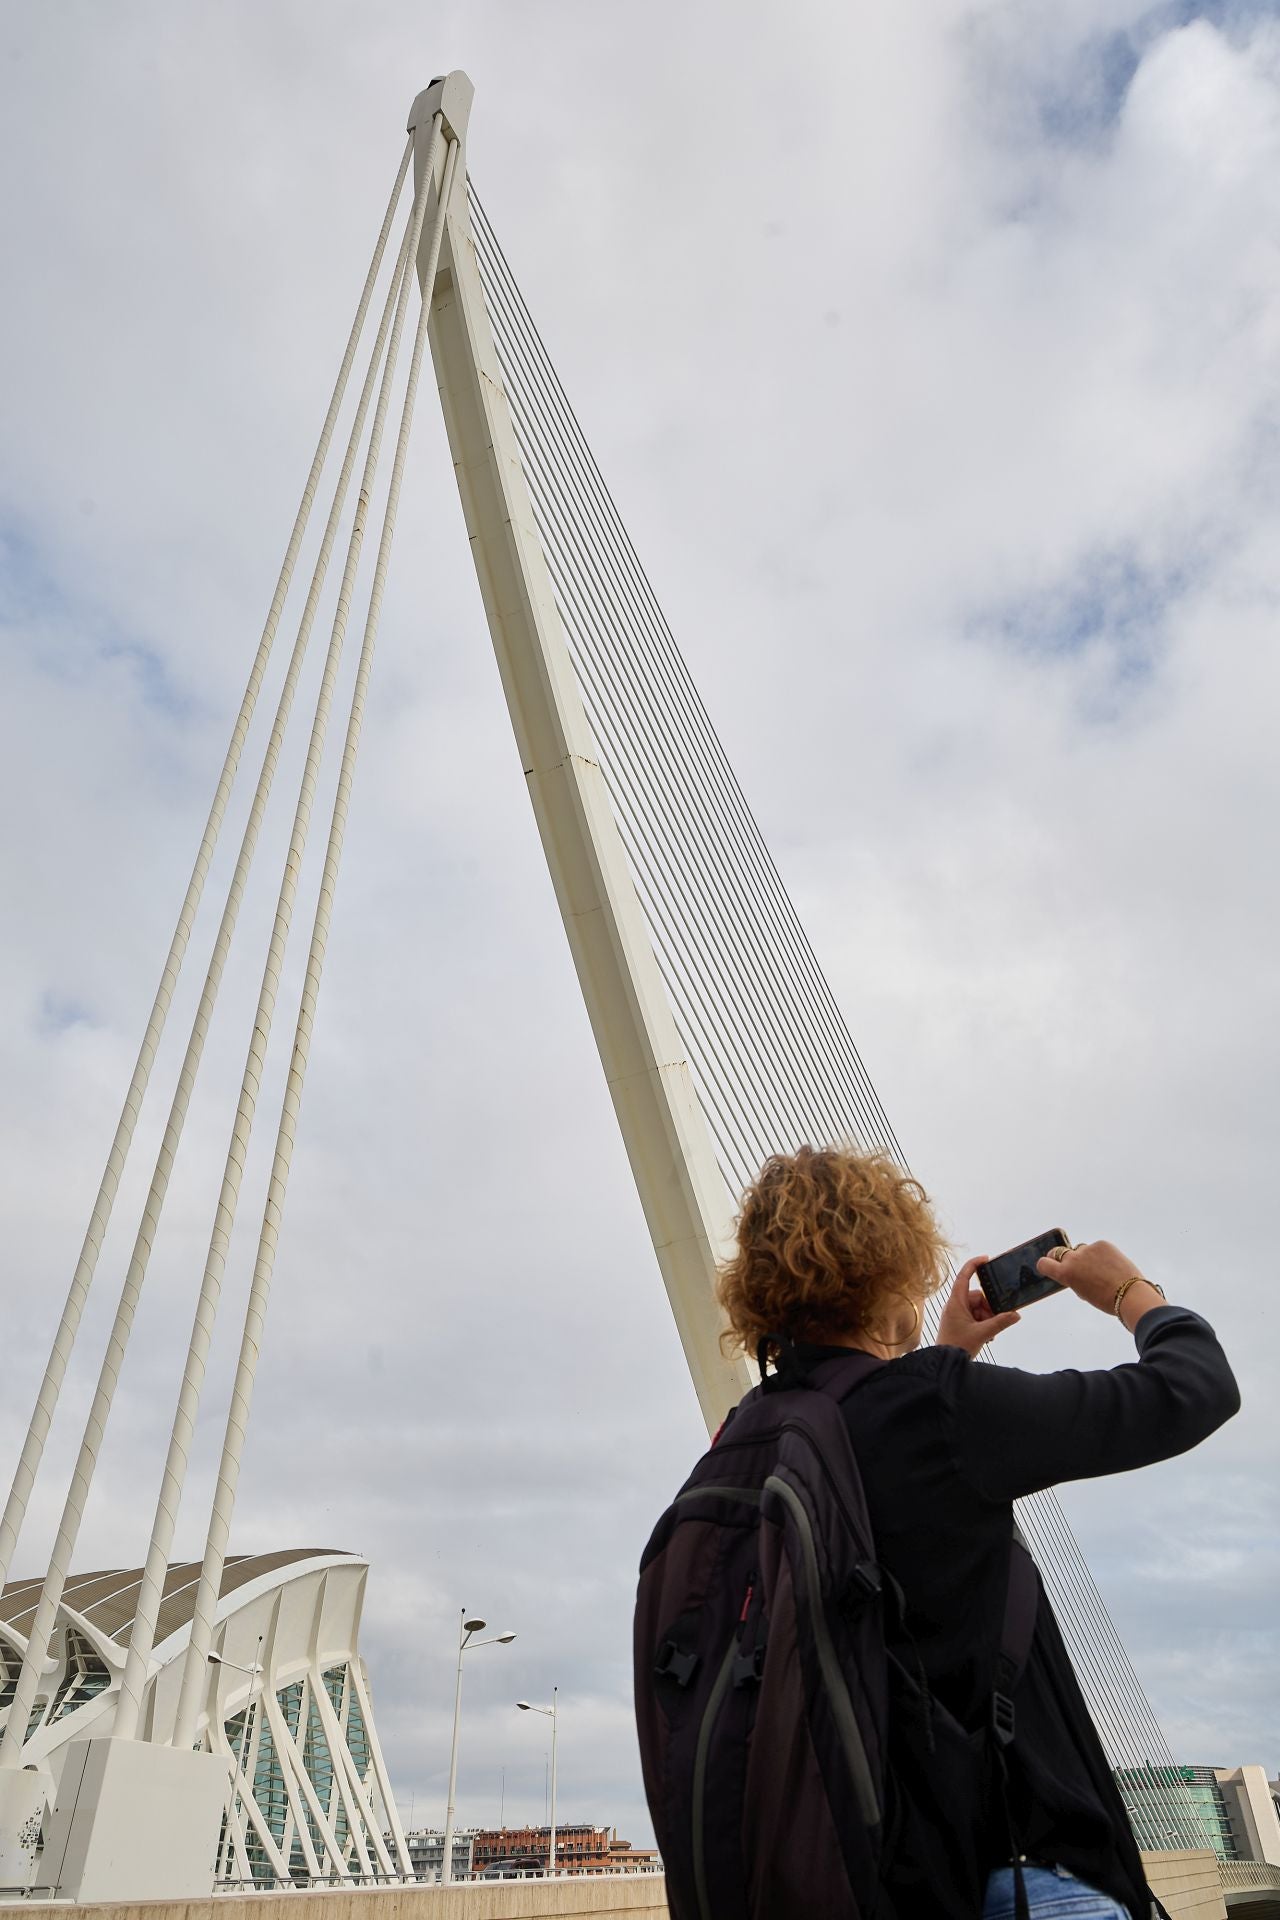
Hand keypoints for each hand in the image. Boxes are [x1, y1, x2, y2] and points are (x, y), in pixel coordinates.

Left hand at [934, 1256, 1020, 1356]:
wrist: (944, 1364)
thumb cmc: (955, 1347)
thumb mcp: (982, 1334)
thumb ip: (1000, 1323)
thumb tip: (1016, 1315)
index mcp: (955, 1302)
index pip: (963, 1276)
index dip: (974, 1265)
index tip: (986, 1259)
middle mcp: (955, 1305)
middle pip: (978, 1297)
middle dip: (989, 1309)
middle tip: (993, 1322)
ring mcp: (957, 1315)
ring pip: (979, 1309)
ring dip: (987, 1319)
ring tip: (989, 1334)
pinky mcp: (959, 1323)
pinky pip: (976, 1317)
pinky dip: (983, 1324)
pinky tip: (986, 1336)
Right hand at [1035, 1238, 1153, 1318]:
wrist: (1130, 1294)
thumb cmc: (1106, 1299)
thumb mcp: (1083, 1292)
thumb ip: (1073, 1279)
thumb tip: (1074, 1271)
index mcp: (1065, 1273)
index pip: (1044, 1263)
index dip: (1046, 1264)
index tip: (1050, 1266)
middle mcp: (1073, 1259)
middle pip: (1060, 1252)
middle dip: (1064, 1258)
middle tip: (1076, 1266)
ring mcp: (1088, 1249)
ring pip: (1081, 1250)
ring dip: (1086, 1257)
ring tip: (1101, 1270)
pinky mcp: (1102, 1244)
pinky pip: (1097, 1247)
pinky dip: (1101, 1254)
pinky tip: (1111, 1265)